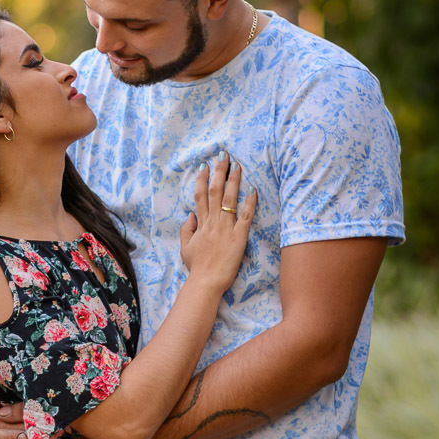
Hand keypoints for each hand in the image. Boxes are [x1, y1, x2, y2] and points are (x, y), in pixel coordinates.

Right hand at [179, 153, 256, 289]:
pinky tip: (253, 189)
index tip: (205, 165)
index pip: (200, 196)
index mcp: (200, 224)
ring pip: (229, 199)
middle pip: (215, 191)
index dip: (202, 179)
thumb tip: (190, 214)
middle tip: (224, 156)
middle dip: (219, 172)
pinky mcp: (239, 237)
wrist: (206, 282)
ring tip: (238, 165)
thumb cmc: (197, 267)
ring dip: (233, 181)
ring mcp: (226, 228)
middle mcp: (213, 222)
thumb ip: (186, 230)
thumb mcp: (185, 248)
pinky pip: (246, 216)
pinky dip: (250, 202)